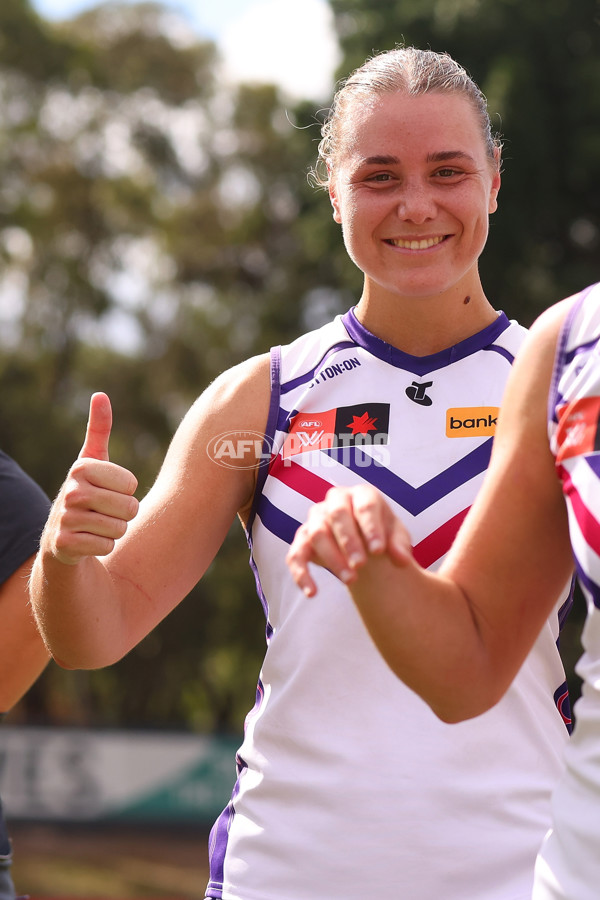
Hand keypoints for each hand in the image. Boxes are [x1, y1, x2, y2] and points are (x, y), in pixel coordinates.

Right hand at [44, 393, 138, 564]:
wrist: (62, 536)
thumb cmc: (86, 494)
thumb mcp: (92, 462)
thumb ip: (99, 429)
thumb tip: (100, 394)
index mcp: (81, 468)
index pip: (131, 484)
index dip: (126, 491)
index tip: (108, 491)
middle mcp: (71, 491)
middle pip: (129, 507)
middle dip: (124, 514)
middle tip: (104, 512)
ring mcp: (65, 518)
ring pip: (119, 528)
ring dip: (114, 531)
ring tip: (96, 526)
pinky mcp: (64, 544)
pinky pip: (107, 546)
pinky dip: (103, 546)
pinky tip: (88, 541)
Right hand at [286, 485, 411, 596]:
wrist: (363, 542)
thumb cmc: (381, 534)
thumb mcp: (396, 537)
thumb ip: (400, 546)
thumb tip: (402, 561)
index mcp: (362, 495)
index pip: (365, 505)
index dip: (370, 527)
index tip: (378, 551)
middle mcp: (336, 501)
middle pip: (337, 514)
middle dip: (348, 541)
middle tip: (360, 566)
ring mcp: (317, 518)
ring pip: (317, 533)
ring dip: (332, 558)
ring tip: (350, 581)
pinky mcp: (303, 539)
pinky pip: (295, 554)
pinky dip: (301, 573)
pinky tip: (312, 593)